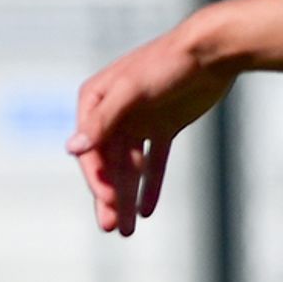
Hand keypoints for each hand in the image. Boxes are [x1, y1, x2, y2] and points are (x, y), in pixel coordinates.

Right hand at [69, 26, 240, 237]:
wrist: (211, 51)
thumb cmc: (166, 64)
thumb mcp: (131, 91)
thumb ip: (101, 122)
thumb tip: (71, 148)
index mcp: (95, 101)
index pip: (90, 150)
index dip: (98, 179)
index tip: (110, 202)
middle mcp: (113, 113)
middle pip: (108, 164)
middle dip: (110, 197)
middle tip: (111, 229)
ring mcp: (139, 121)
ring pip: (129, 167)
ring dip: (128, 197)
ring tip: (128, 231)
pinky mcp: (164, 127)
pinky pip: (153, 162)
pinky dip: (150, 185)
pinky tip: (147, 210)